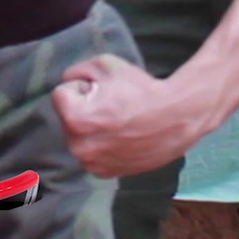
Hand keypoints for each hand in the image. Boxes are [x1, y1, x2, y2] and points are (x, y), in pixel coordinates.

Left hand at [52, 54, 213, 177]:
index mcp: (75, 119)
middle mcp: (79, 147)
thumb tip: (68, 81)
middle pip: (68, 118)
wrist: (176, 118)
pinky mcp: (106, 173)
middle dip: (83, 109)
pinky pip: (92, 153)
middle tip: (112, 105)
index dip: (82, 87)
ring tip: (118, 122)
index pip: (61, 94)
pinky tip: (122, 137)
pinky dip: (101, 145)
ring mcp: (92, 164)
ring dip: (91, 128)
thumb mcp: (105, 64)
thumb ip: (77, 70)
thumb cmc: (141, 89)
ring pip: (79, 137)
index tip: (103, 90)